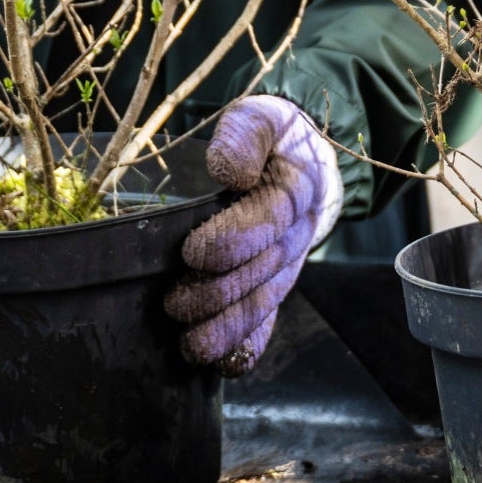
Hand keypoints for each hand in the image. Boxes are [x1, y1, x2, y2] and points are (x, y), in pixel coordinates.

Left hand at [165, 97, 340, 374]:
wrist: (307, 165)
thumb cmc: (274, 139)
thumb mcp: (262, 116)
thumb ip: (245, 135)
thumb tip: (230, 170)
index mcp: (297, 188)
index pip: (268, 218)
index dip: (234, 238)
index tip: (194, 252)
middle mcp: (296, 234)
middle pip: (262, 271)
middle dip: (219, 294)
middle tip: (174, 303)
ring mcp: (287, 267)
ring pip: (263, 304)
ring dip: (228, 330)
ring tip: (191, 347)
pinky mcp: (275, 287)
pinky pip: (268, 322)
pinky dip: (249, 347)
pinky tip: (223, 366)